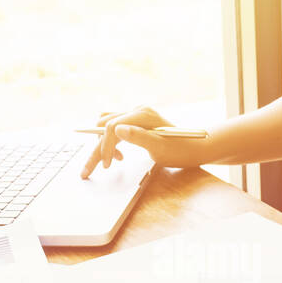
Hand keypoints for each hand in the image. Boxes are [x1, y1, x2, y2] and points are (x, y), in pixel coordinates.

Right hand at [79, 106, 212, 178]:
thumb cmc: (180, 150)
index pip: (112, 127)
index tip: (105, 167)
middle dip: (96, 149)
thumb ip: (139, 137)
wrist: (195, 148)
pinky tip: (119, 156)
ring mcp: (136, 114)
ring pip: (107, 126)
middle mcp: (137, 110)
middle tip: (86, 172)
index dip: (104, 147)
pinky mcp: (136, 121)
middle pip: (106, 127)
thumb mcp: (160, 148)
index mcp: (142, 114)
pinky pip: (115, 127)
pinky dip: (111, 141)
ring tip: (109, 163)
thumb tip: (117, 129)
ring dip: (102, 144)